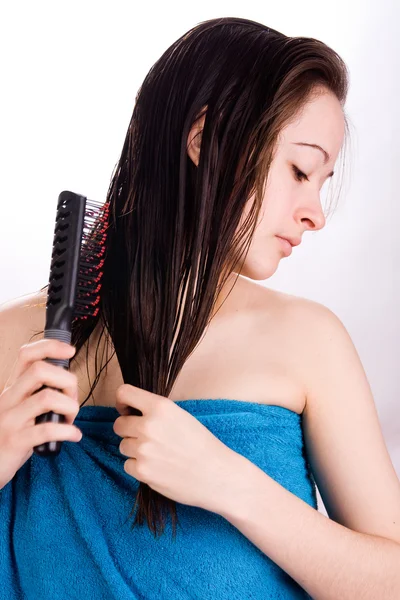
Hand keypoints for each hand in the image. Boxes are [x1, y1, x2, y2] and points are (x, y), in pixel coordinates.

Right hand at [0, 340, 81, 489]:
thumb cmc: (11, 435)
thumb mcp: (20, 408)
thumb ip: (38, 393)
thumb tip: (69, 384)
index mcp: (12, 387)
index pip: (26, 355)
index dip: (50, 347)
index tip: (70, 351)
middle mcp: (9, 398)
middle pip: (40, 370)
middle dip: (67, 381)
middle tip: (72, 399)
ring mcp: (10, 419)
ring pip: (47, 397)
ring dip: (70, 407)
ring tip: (71, 419)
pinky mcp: (15, 441)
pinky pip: (47, 429)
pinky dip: (68, 431)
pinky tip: (74, 435)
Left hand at [113, 384, 239, 513]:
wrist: (216, 475)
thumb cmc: (202, 445)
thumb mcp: (181, 416)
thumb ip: (156, 412)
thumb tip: (132, 412)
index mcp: (160, 407)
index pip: (124, 393)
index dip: (122, 402)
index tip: (127, 410)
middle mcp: (148, 426)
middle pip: (119, 425)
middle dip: (128, 430)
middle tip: (146, 437)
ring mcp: (143, 449)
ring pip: (123, 446)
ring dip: (135, 450)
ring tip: (158, 454)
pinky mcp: (142, 471)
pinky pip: (127, 465)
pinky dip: (139, 468)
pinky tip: (158, 467)